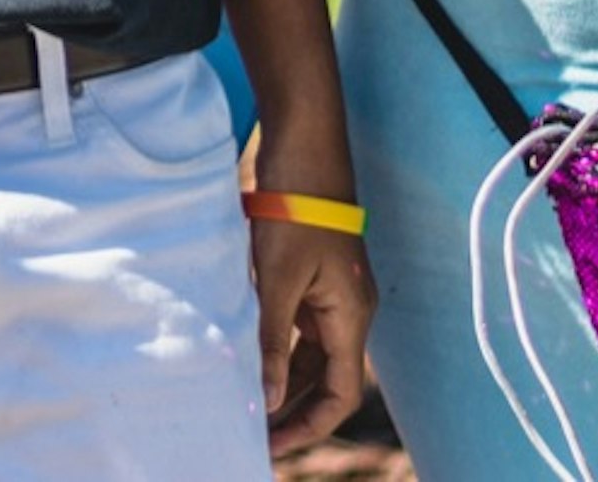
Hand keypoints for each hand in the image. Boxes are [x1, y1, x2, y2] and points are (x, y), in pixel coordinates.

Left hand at [249, 216, 373, 448]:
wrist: (304, 152)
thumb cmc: (294, 213)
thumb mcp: (277, 281)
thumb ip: (272, 341)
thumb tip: (268, 399)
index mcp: (350, 318)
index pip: (339, 394)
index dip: (310, 426)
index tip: (273, 445)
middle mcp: (348, 313)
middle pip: (325, 380)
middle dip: (293, 410)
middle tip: (254, 434)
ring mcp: (332, 296)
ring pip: (310, 355)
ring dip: (283, 381)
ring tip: (247, 405)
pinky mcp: (313, 279)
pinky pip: (298, 328)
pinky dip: (277, 348)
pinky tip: (247, 359)